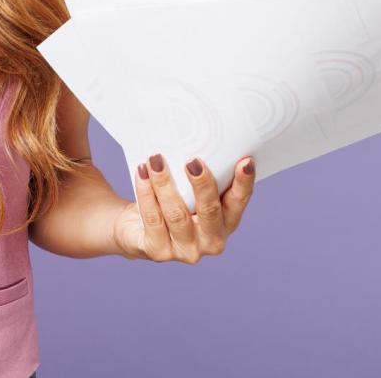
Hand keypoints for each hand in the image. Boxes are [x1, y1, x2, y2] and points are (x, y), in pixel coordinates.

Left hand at [110, 153, 254, 262]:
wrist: (136, 231)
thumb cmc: (172, 204)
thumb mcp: (191, 192)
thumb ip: (201, 174)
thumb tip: (203, 129)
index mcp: (226, 224)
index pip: (238, 202)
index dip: (243, 183)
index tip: (245, 160)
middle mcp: (210, 242)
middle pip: (209, 211)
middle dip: (202, 184)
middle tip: (193, 161)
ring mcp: (184, 250)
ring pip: (176, 213)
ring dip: (165, 183)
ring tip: (155, 159)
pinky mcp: (157, 251)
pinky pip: (151, 218)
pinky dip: (145, 193)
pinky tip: (141, 172)